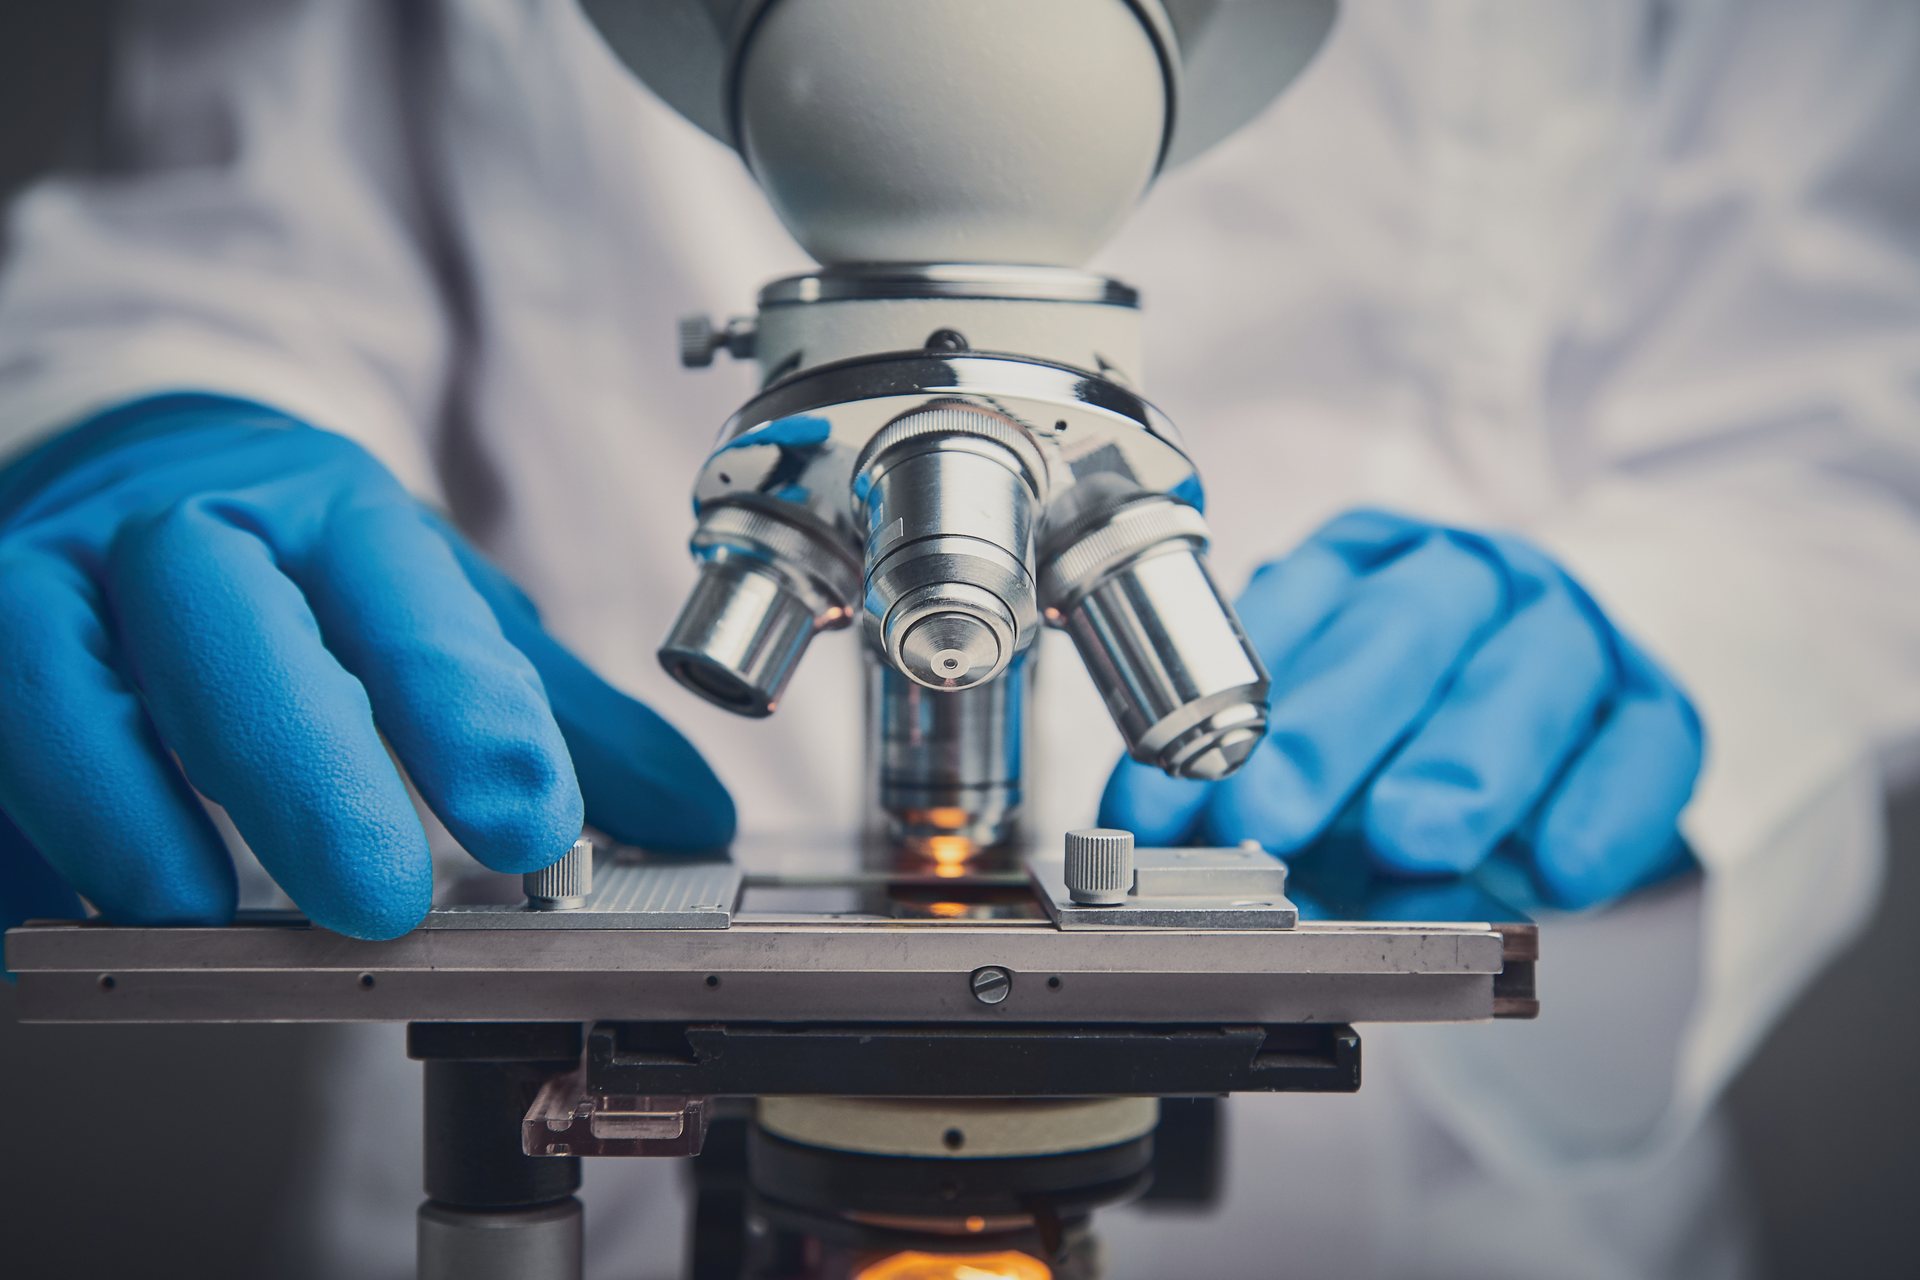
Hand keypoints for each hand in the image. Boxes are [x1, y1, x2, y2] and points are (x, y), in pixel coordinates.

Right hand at [0, 394, 731, 940]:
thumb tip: (690, 815)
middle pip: (227, 631)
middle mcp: (180, 537)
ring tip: (191, 912)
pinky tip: (55, 914)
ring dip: (120, 809)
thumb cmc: (297, 562)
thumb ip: (547, 710)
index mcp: (329, 514)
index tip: (536, 825)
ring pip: (50, 683)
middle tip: (378, 897)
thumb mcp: (431, 603)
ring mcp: (46, 587)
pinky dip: (16, 841)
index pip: (406, 602)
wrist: (138, 471)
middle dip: (301, 768)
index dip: (468, 712)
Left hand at [1099, 509, 1702, 908]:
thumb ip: (1254, 791)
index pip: (1285, 615)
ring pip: (1527, 672)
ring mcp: (1569, 630)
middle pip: (1402, 629)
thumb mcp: (1315, 762)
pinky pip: (1642, 747)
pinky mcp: (1656, 708)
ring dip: (1462, 762)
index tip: (1172, 800)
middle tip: (1271, 811)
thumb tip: (1180, 854)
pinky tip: (1555, 872)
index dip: (1221, 711)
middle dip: (1327, 728)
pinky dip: (1598, 813)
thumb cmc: (1402, 749)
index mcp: (1360, 568)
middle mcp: (1464, 578)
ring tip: (1409, 840)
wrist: (1548, 754)